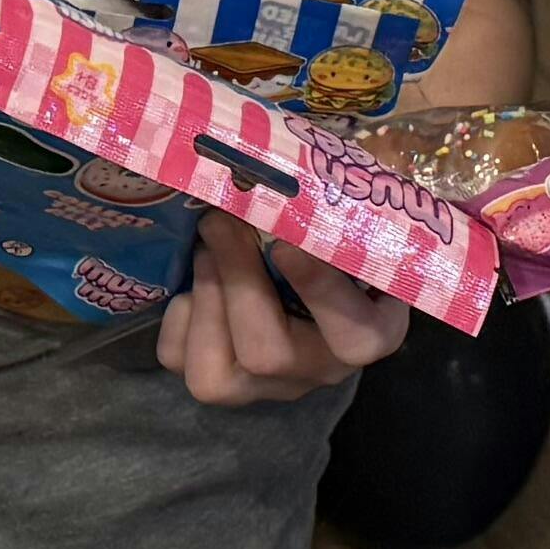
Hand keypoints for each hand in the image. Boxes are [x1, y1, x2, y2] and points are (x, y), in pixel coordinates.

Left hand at [161, 214, 409, 405]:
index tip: (286, 244)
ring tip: (204, 249)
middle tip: (221, 220)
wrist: (313, 276)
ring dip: (204, 299)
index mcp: (371, 332)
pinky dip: (177, 319)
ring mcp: (265, 385)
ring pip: (215, 375)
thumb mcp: (352, 224)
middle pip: (268, 354)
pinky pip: (178, 362)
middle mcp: (318, 369)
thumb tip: (292, 163)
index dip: (318, 292)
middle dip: (236, 280)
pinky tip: (193, 284)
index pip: (357, 336)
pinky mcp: (219, 381)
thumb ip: (338, 206)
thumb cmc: (339, 240)